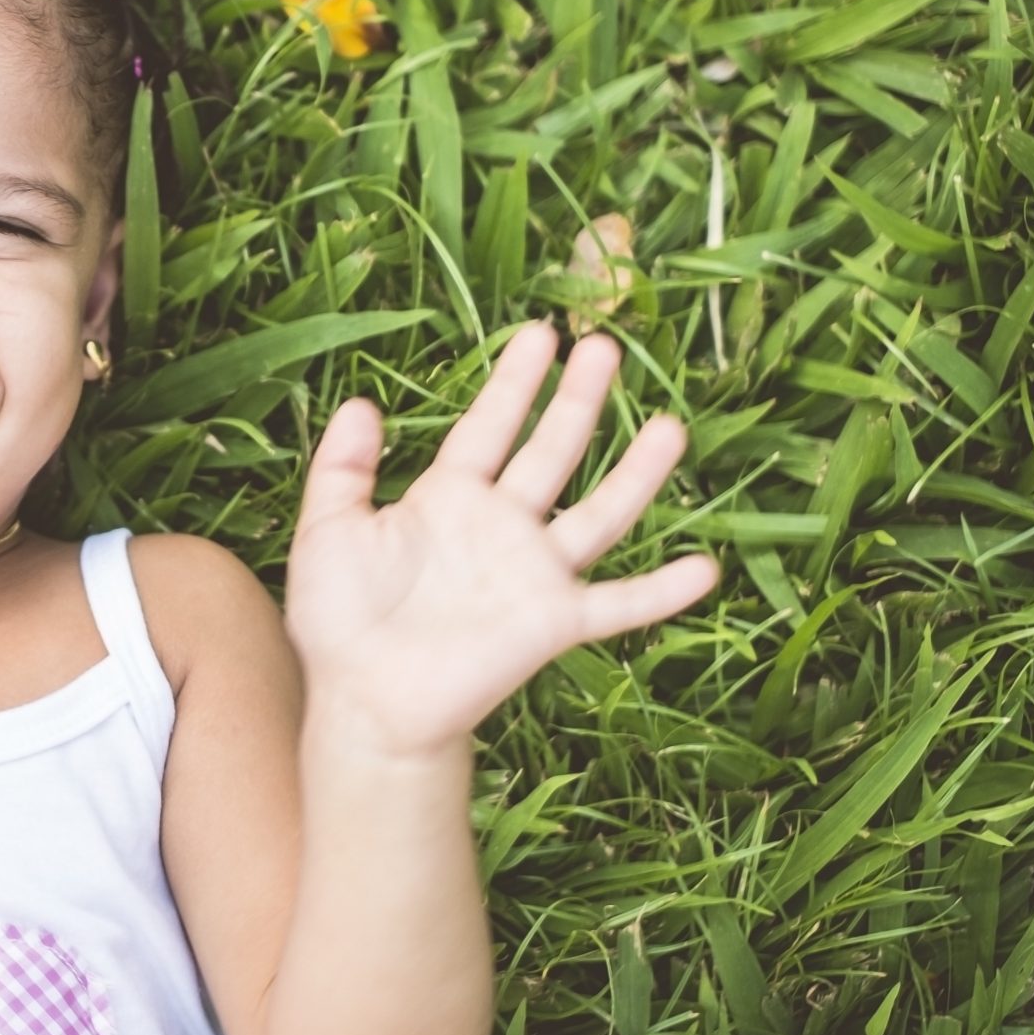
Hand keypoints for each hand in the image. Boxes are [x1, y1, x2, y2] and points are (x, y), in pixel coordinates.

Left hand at [281, 319, 720, 757]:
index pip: (490, 426)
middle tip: (605, 346)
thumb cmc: (338, 619)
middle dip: (577, 401)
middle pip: (550, 451)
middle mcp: (501, 527)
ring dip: (635, 473)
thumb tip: (360, 402)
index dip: (515, 383)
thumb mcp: (328, 531)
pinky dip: (662, 591)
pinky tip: (705, 568)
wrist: (362, 701)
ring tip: (671, 426)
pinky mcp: (553, 623)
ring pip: (599, 513)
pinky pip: (618, 604)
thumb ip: (342, 468)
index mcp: (448, 498)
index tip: (542, 334)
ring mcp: (533, 573)